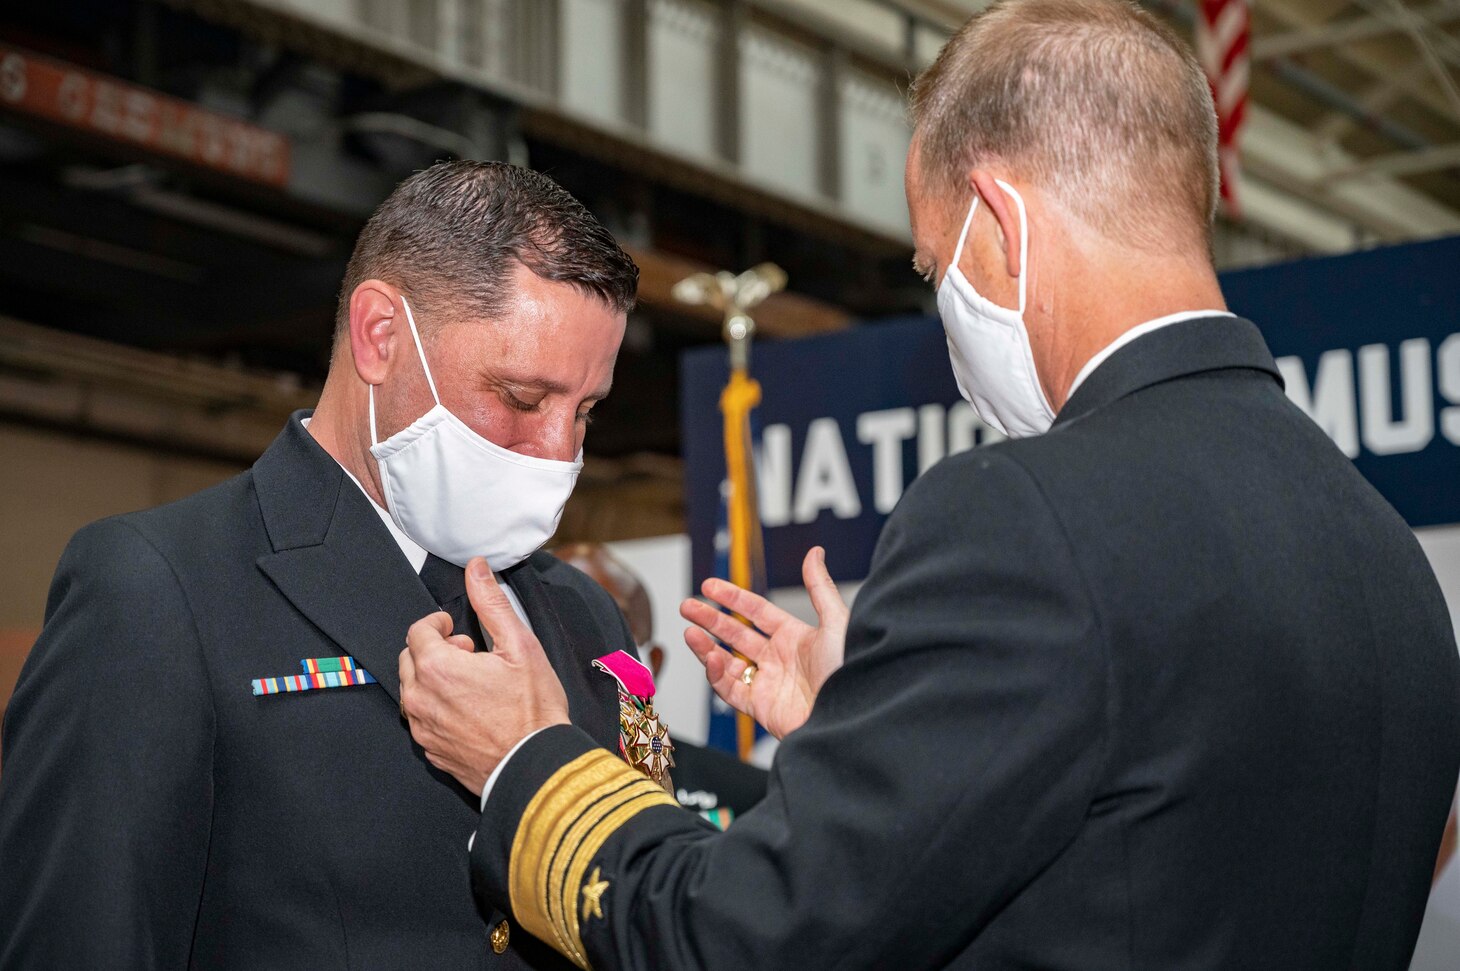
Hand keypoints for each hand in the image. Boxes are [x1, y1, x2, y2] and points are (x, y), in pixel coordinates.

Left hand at [399, 558, 569, 794]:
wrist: (537, 765)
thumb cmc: (533, 709)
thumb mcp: (520, 645)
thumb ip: (491, 603)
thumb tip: (477, 568)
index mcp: (436, 669)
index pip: (417, 631)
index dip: (438, 624)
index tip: (457, 628)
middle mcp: (420, 700)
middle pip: (409, 659)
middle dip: (434, 650)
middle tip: (468, 655)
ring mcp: (423, 729)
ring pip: (413, 691)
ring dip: (434, 680)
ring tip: (471, 684)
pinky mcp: (431, 752)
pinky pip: (422, 721)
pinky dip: (438, 709)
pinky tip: (470, 711)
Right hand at [679, 547, 847, 739]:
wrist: (851, 719)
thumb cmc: (852, 673)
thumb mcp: (837, 623)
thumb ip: (820, 588)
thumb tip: (815, 552)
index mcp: (796, 637)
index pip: (757, 611)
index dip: (733, 597)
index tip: (710, 586)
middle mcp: (780, 659)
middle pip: (736, 634)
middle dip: (710, 619)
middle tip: (687, 606)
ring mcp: (769, 684)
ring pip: (727, 662)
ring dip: (706, 647)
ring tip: (689, 632)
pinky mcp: (761, 708)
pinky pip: (730, 689)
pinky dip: (716, 674)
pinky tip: (711, 658)